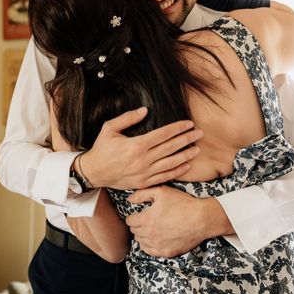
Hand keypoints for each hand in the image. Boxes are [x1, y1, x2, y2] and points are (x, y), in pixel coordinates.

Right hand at [79, 107, 202, 189]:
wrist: (93, 172)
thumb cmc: (101, 148)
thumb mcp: (109, 128)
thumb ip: (128, 118)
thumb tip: (145, 110)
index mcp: (136, 145)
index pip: (163, 134)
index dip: (178, 128)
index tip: (188, 124)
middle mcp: (143, 160)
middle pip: (171, 148)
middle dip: (187, 139)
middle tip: (199, 134)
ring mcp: (144, 173)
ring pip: (171, 163)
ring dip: (186, 155)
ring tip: (197, 149)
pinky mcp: (144, 183)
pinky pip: (164, 176)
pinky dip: (177, 171)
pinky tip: (186, 165)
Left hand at [125, 186, 233, 256]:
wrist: (202, 219)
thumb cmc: (182, 203)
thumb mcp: (161, 192)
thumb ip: (142, 194)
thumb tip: (129, 199)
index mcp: (147, 219)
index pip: (129, 221)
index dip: (133, 216)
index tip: (139, 214)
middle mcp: (150, 234)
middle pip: (134, 231)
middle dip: (138, 225)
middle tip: (145, 220)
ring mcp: (158, 245)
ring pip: (141, 242)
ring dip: (143, 235)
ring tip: (151, 228)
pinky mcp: (167, 252)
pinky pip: (149, 251)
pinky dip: (149, 245)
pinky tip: (154, 238)